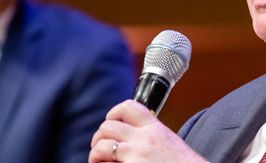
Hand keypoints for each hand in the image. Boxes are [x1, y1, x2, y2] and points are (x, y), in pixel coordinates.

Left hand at [89, 100, 206, 162]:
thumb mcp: (170, 144)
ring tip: (99, 162)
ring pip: (102, 145)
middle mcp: (144, 139)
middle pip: (108, 126)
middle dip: (99, 138)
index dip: (113, 114)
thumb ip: (151, 138)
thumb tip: (129, 139)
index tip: (110, 124)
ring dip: (95, 154)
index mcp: (156, 129)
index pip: (127, 107)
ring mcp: (136, 155)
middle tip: (101, 150)